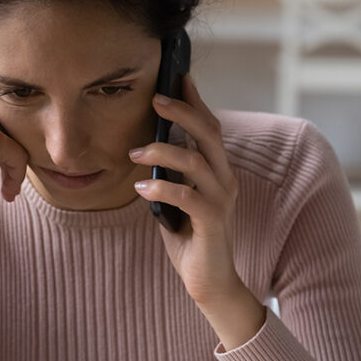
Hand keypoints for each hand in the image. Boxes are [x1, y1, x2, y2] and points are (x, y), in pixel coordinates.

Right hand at [0, 84, 28, 231]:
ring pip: (18, 139)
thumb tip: (21, 115)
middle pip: (10, 122)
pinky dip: (17, 176)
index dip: (0, 138)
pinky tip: (6, 193)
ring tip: (4, 188)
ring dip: (14, 166)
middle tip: (2, 177)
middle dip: (9, 151)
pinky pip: (21, 155)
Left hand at [128, 76, 245, 308]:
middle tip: (155, 99)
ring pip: (195, 161)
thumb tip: (148, 148)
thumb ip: (171, 175)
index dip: (196, 101)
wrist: (210, 283)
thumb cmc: (191, 239)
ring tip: (134, 153)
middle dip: (182, 111)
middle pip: (209, 133)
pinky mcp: (213, 222)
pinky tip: (141, 189)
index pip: (210, 127)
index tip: (178, 77)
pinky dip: (161, 188)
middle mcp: (226, 180)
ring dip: (161, 151)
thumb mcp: (178, 199)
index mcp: (218, 171)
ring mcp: (222, 200)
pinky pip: (187, 196)